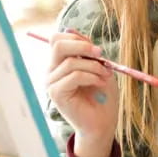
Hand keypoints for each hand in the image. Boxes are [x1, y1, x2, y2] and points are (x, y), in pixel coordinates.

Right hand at [46, 31, 118, 156]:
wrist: (102, 122)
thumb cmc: (102, 95)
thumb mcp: (98, 67)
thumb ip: (87, 51)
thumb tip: (76, 33)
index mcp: (59, 62)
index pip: (57, 39)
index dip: (77, 39)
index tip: (96, 49)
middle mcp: (51, 71)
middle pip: (57, 44)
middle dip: (82, 46)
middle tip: (100, 54)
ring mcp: (51, 83)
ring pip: (70, 62)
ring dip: (94, 67)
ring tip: (106, 75)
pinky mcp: (56, 94)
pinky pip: (74, 76)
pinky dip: (91, 77)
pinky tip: (101, 84)